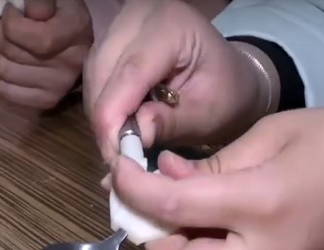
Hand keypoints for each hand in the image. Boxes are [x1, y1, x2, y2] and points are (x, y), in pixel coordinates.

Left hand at [0, 0, 92, 109]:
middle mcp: (71, 63)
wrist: (74, 40)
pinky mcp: (46, 101)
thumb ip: (40, 1)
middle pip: (13, 54)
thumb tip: (25, 12)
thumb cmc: (58, 13)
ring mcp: (59, 87)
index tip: (10, 10)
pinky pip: (4, 91)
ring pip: (4, 71)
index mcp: (76, 30)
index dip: (11, 23)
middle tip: (0, 26)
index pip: (37, 39)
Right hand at [85, 0, 267, 163]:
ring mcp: (121, 26)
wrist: (230, 77)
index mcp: (171, 26)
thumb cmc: (226, 93)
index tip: (114, 157)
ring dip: (101, 115)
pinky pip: (95, 77)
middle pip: (103, 71)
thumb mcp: (209, 112)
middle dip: (105, 120)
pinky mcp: (112, 40)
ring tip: (119, 145)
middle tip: (117, 158)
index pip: (131, 71)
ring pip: (94, 75)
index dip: (114, 117)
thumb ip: (172, 122)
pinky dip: (103, 106)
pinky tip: (117, 127)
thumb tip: (134, 136)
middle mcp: (138, 17)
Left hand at [110, 107, 323, 249]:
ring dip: (175, 242)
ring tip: (174, 200)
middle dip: (152, 239)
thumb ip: (210, 166)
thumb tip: (163, 177)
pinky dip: (206, 242)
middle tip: (147, 204)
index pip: (173, 206)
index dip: (133, 190)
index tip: (117, 172)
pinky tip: (211, 211)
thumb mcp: (270, 135)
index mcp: (262, 205)